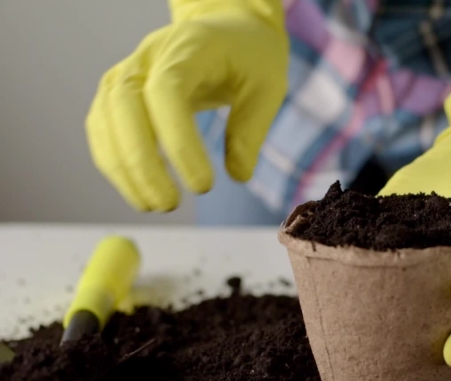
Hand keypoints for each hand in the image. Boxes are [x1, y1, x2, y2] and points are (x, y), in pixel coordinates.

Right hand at [86, 0, 287, 211]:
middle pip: (124, 108)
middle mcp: (147, 57)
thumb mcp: (267, 86)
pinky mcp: (116, 93)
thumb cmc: (249, 55)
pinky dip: (114, 164)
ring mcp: (125, 73)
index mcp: (188, 48)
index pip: (167, 94)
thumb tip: (238, 176)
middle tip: (170, 204)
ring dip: (123, 170)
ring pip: (105, 121)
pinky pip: (103, 131)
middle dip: (142, 164)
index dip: (178, 143)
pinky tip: (140, 192)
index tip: (203, 185)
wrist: (226, 25)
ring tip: (155, 206)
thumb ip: (251, 129)